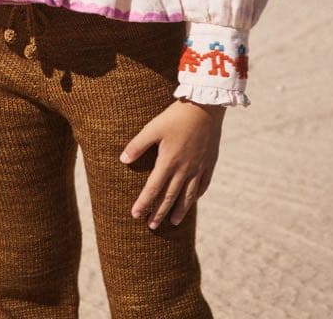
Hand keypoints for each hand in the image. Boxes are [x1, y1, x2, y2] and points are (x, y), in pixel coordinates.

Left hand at [120, 99, 224, 228]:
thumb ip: (137, 145)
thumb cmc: (176, 116)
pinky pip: (203, 185)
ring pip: (188, 196)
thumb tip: (122, 160)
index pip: (153, 189)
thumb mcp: (153, 128)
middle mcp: (184, 169)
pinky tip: (193, 201)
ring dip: (180, 211)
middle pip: (170, 197)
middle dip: (159, 212)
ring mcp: (198, 168)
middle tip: (152, 226)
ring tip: (173, 222)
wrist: (205, 107)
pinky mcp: (210, 163)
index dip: (144, 203)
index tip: (135, 215)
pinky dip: (196, 196)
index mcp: (168, 162)